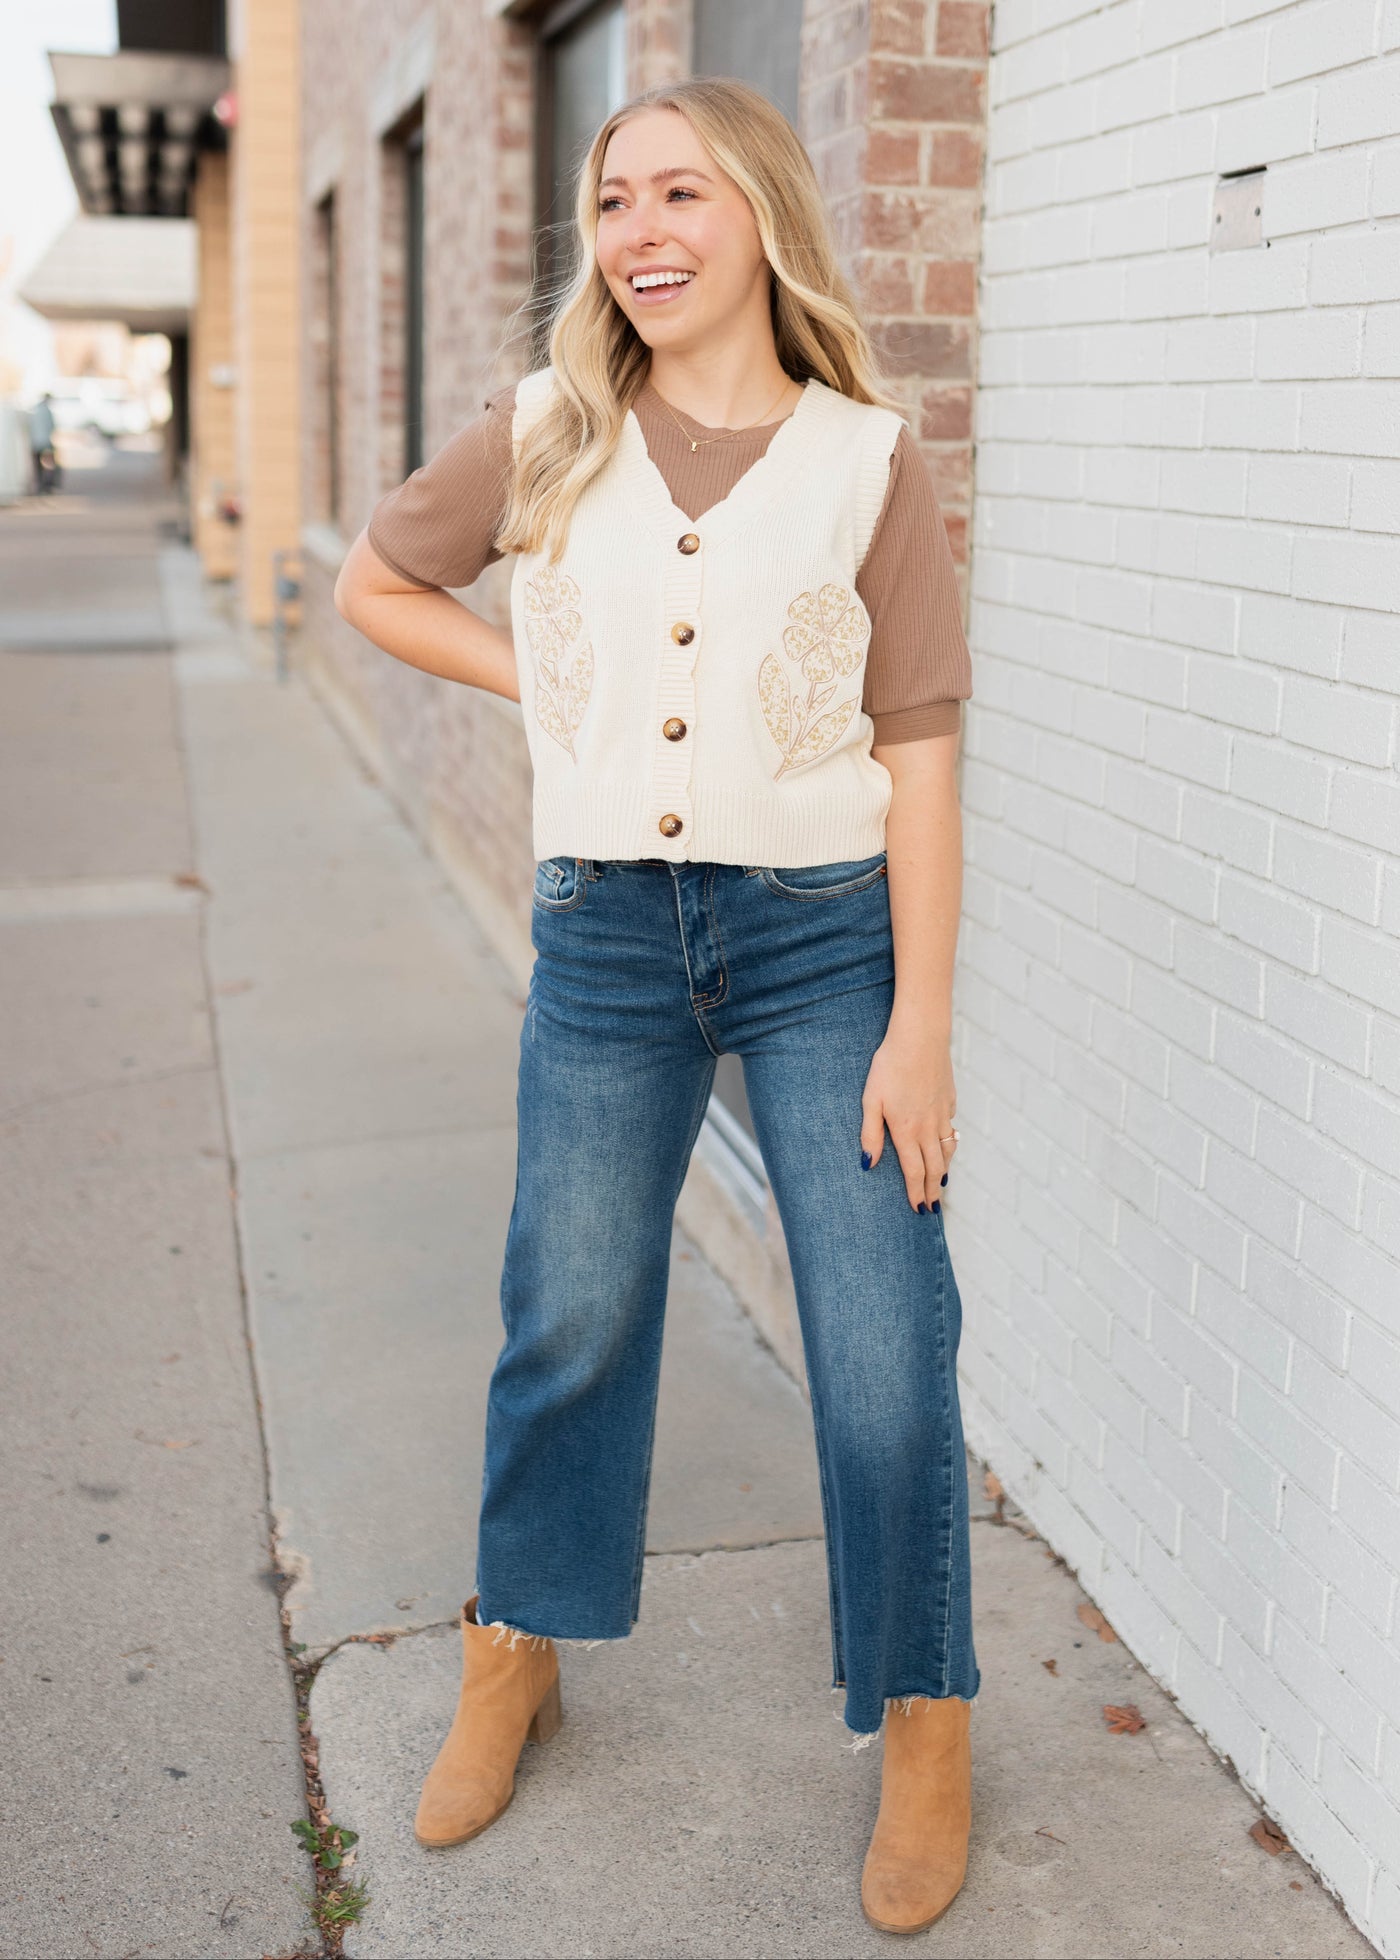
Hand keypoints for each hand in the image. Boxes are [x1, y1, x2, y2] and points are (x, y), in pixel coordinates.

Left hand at [859, 1025, 957, 1213]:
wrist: (920, 1037)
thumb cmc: (889, 1066)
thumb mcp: (870, 1100)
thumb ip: (870, 1134)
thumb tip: (867, 1164)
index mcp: (906, 1130)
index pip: (914, 1172)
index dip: (916, 1193)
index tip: (919, 1210)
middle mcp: (928, 1127)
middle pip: (935, 1168)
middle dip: (933, 1190)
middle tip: (933, 1208)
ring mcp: (942, 1114)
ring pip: (947, 1150)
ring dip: (944, 1170)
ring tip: (942, 1184)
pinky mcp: (950, 1099)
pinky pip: (951, 1129)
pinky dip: (950, 1144)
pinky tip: (946, 1145)